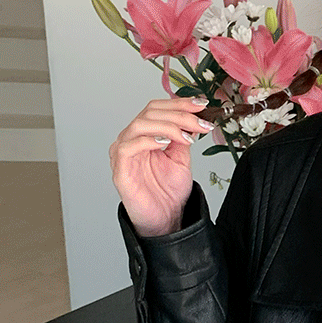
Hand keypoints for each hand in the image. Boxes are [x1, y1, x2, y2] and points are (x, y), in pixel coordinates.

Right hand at [109, 96, 213, 237]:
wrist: (166, 218)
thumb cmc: (169, 191)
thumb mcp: (182, 157)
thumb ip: (183, 136)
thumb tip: (194, 118)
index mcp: (145, 134)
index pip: (157, 108)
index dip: (179, 103)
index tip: (201, 104)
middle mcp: (131, 139)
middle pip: (150, 112)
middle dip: (179, 114)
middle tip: (200, 123)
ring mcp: (123, 152)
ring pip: (139, 125)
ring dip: (167, 126)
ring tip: (187, 136)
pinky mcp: (120, 168)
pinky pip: (128, 147)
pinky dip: (148, 140)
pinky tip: (165, 143)